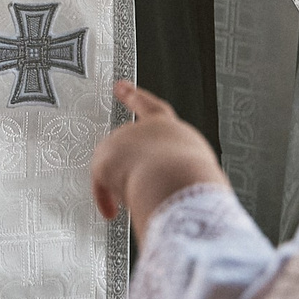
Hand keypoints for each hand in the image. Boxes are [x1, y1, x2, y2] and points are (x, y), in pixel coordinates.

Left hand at [92, 81, 226, 226]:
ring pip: (116, 169)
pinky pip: (102, 185)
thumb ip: (184, 171)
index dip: (133, 96)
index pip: (150, 107)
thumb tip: (181, 190)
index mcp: (170, 128)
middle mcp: (143, 130)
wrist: (178, 183)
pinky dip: (106, 199)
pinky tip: (111, 212)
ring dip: (126, 187)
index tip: (120, 86)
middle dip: (134, 170)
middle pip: (130, 150)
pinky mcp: (105, 159)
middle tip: (143, 187)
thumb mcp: (197, 169)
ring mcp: (122, 142)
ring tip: (141, 200)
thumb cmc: (193, 181)